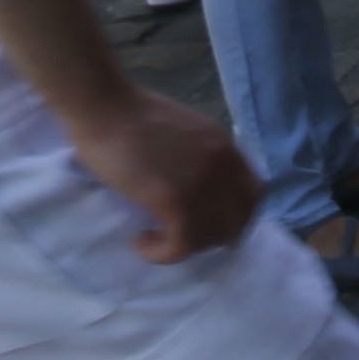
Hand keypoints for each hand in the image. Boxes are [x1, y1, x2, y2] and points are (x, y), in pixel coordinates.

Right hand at [64, 89, 259, 261]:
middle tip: (179, 235)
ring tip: (152, 237)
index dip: (236, 216)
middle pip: (236, 223)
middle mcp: (223, 166)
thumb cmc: (130, 115)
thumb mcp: (184, 131)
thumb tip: (196, 190)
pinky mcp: (175, 201)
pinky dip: (160, 253)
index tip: (210, 223)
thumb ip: (200, 157)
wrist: (104, 106)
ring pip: (207, 239)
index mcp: (226, 147)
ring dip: (180, 246)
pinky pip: (180, 245)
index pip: (254, 195)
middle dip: (209, 236)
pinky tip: (140, 241)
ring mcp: (202, 184)